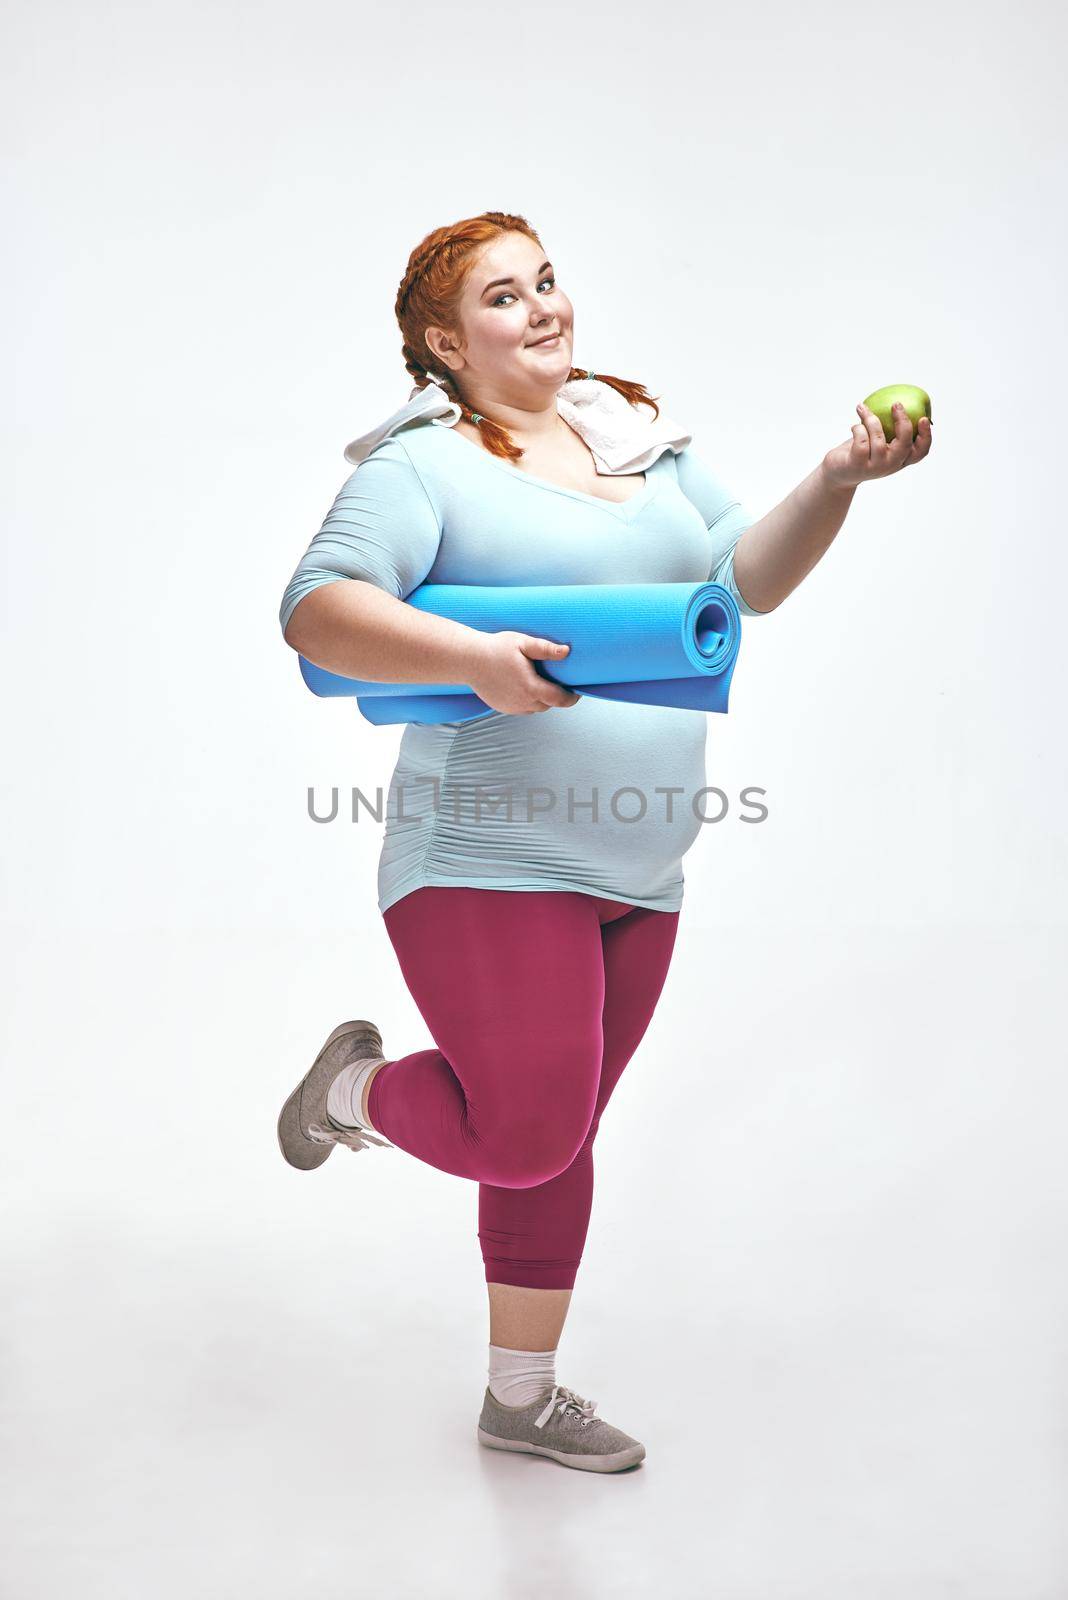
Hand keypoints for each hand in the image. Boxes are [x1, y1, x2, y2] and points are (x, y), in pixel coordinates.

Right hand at [467, 632, 581, 715]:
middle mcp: (522, 702)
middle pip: (548, 704)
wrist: (468, 660)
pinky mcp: (502, 708)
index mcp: (531, 688)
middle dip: (555, 696)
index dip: (571, 698)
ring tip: (541, 684)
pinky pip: (521, 709)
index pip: (559, 699)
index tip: (577, 693)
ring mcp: (511, 707)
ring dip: (540, 699)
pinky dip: (527, 701)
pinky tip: (523, 687)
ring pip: (535, 708)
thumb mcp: (523, 643)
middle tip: (558, 683)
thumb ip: (545, 649)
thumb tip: (566, 652)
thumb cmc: (495, 649)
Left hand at [821, 401, 933, 490]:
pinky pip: (862, 442)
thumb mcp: (879, 440)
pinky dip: (858, 429)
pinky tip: (854, 426)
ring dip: (871, 420)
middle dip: (902, 422)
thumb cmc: (861, 451)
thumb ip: (891, 429)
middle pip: (904, 444)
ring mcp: (874, 467)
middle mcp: (890, 465)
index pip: (920, 452)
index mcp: (900, 459)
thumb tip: (900, 401)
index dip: (925, 436)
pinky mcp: (857, 465)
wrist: (838, 473)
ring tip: (863, 409)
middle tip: (896, 404)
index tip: (923, 418)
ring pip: (879, 440)